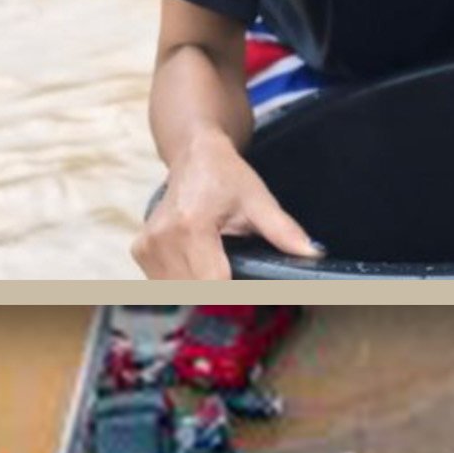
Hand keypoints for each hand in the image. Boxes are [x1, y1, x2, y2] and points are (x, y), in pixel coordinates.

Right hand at [134, 136, 323, 278]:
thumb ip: (284, 231)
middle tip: (238, 283)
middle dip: (218, 297)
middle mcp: (162, 238)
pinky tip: (197, 265)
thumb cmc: (227, 175)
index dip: (234, 297)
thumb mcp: (259, 200)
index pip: (212, 285)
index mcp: (191, 226)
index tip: (251, 296)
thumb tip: (313, 253)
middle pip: (194, 294)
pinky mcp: (139, 250)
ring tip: (217, 268)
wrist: (194, 154)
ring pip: (177, 294)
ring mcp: (147, 246)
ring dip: (198, 291)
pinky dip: (182, 283)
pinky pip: (163, 284)